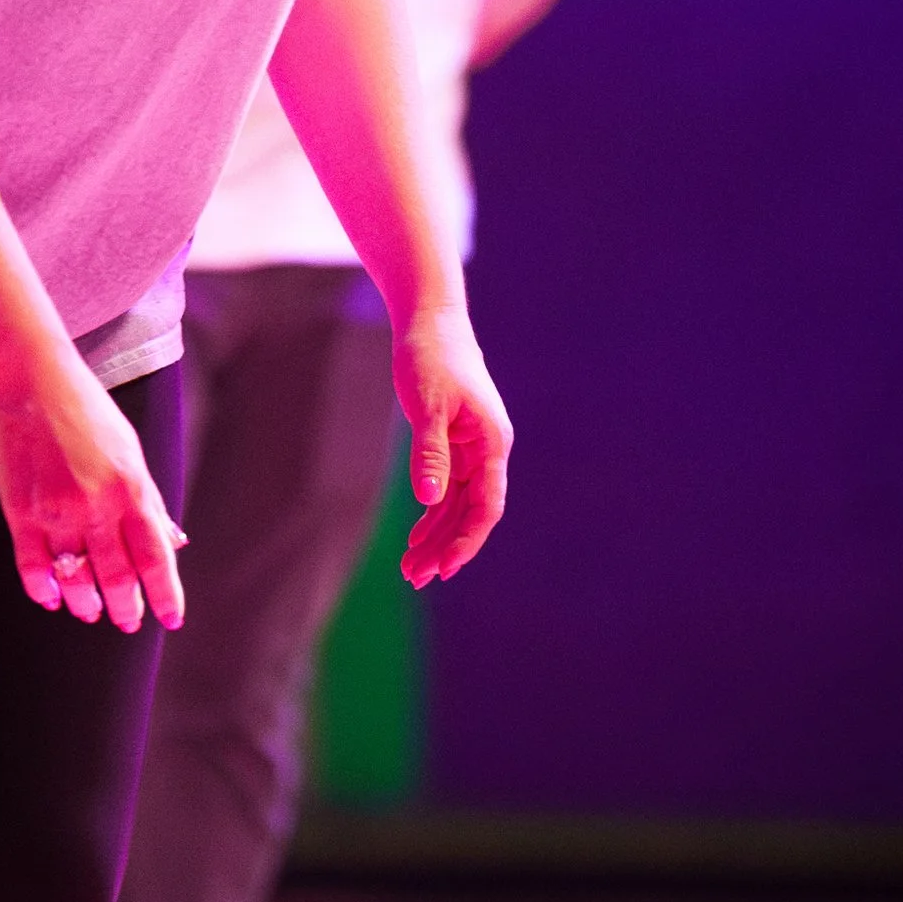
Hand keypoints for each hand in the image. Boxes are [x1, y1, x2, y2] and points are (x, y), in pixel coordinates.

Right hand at [0, 345, 185, 632]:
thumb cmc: (85, 412)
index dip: (165, 595)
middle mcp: (96, 506)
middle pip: (117, 577)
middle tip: (127, 622)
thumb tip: (171, 541)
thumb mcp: (131, 451)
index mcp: (130, 489)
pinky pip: (33, 566)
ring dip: (85, 604)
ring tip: (89, 612)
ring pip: (75, 579)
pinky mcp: (20, 513)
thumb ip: (150, 500)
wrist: (30, 382)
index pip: (155, 558)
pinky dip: (43, 589)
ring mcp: (56, 512)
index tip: (170, 619)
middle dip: (126, 608)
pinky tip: (51, 598)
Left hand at [393, 305, 510, 586]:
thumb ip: (430, 452)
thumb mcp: (428, 405)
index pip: (487, 505)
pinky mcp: (455, 446)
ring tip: (410, 569)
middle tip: (416, 577)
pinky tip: (416, 538)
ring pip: (457, 506)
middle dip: (446, 547)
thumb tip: (430, 498)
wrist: (431, 324)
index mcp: (492, 444)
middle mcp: (487, 452)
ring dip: (436, 537)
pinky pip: (447, 491)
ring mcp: (472, 451)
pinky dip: (432, 515)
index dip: (469, 540)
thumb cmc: (431, 358)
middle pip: (472, 512)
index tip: (447, 568)